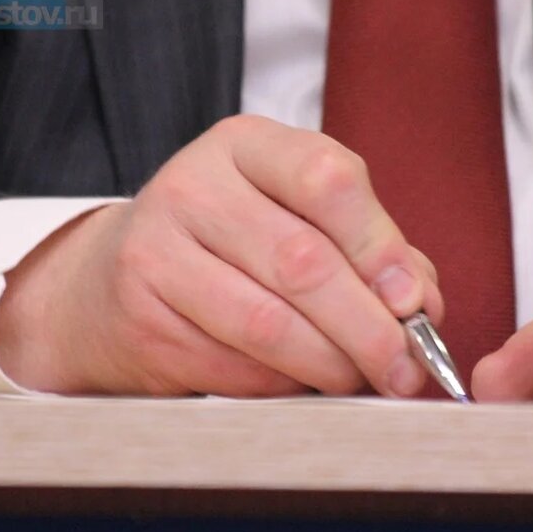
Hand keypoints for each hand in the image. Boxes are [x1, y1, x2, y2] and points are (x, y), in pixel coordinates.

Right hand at [0, 115, 441, 396]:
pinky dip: (284, 386)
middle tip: (405, 367)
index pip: (325, 177)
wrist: (110, 282)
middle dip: (367, 326)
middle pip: (302, 259)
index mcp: (245, 145)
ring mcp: (156, 250)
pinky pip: (234, 365)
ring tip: (363, 381)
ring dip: (330, 365)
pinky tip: (303, 384)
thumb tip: (422, 305)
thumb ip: (368, 248)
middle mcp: (194, 186)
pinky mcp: (142, 317)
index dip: (380, 245)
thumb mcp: (295, 215)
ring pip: (267, 322)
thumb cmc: (231, 246)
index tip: (415, 302)